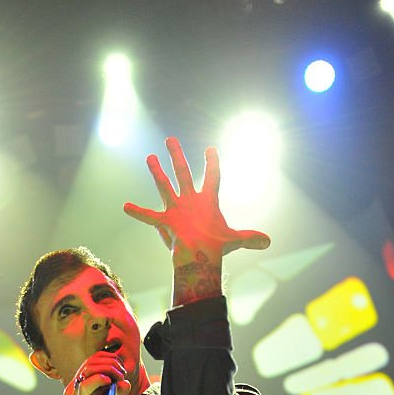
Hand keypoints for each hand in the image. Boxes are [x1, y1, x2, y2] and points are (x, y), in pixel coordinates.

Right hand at [59, 350, 131, 394]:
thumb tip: (126, 383)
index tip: (120, 367)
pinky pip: (85, 386)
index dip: (107, 359)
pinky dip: (99, 379)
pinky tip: (109, 381)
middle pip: (90, 361)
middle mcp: (73, 388)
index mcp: (76, 387)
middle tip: (122, 371)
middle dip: (110, 361)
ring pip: (88, 369)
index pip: (90, 362)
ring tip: (119, 375)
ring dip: (108, 368)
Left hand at [123, 136, 270, 264]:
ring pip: (164, 185)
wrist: (201, 255)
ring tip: (149, 158)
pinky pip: (148, 216)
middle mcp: (190, 199)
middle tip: (170, 139)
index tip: (210, 148)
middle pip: (183, 172)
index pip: (213, 176)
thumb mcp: (235, 240)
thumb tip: (268, 241)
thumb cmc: (217, 247)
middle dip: (177, 154)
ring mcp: (176, 208)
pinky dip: (137, 212)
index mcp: (208, 200)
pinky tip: (125, 206)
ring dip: (156, 171)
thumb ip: (250, 238)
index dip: (212, 162)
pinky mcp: (165, 221)